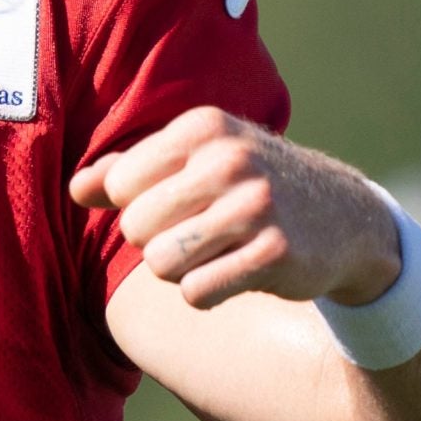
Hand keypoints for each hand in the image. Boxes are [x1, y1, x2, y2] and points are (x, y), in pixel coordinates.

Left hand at [69, 107, 399, 308]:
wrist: (344, 218)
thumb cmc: (246, 186)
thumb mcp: (193, 160)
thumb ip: (126, 171)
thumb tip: (75, 190)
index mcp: (202, 127)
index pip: (119, 185)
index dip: (138, 205)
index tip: (177, 202)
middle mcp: (229, 159)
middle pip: (135, 228)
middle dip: (157, 241)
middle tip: (199, 233)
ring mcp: (256, 206)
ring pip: (161, 264)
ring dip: (180, 270)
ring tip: (215, 251)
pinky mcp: (276, 252)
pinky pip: (197, 292)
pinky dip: (206, 292)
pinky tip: (237, 271)